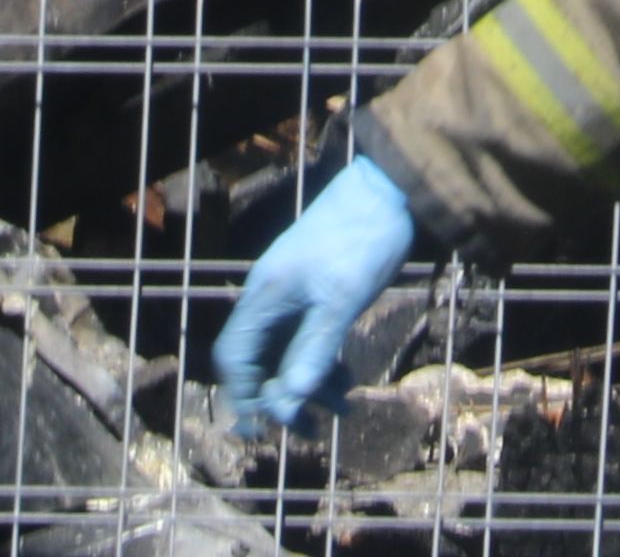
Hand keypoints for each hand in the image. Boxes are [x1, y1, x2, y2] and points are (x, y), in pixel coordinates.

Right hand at [212, 153, 417, 429]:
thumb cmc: (360, 240)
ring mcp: (292, 294)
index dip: (243, 396)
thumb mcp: (341, 300)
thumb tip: (288, 403)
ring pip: (286, 352)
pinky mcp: (314, 292)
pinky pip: (306, 338)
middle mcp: (270, 298)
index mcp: (264, 297)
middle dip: (282, 397)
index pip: (233, 357)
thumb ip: (313, 350)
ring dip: (307, 383)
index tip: (263, 431)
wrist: (387, 189)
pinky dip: (321, 362)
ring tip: (342, 408)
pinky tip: (346, 379)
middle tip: (314, 428)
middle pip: (260, 360)